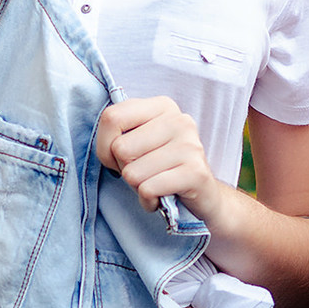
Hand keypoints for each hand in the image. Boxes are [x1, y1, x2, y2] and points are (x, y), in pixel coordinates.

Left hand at [95, 97, 224, 220]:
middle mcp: (179, 120)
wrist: (203, 194)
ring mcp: (190, 146)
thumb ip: (119, 133)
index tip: (120, 157)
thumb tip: (109, 148)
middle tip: (144, 172)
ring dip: (137, 187)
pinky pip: (148, 190)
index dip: (104, 145)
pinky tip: (162, 197)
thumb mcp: (139, 142)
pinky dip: (148, 201)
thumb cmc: (161, 168)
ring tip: (155, 183)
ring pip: (132, 173)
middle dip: (123, 169)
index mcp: (162, 106)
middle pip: (120, 148)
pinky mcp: (196, 173)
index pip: (111, 117)